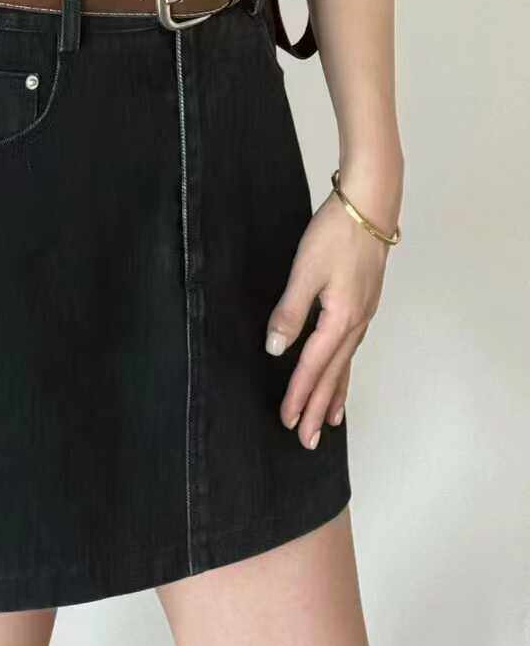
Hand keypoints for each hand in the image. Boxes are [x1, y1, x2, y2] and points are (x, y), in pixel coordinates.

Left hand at [264, 174, 395, 449]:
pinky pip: (352, 347)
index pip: (314, 366)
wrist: (370, 205)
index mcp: (341, 318)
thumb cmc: (336, 234)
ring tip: (327, 420)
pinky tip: (340, 371)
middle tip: (306, 439)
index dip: (298, 395)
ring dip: (333, 392)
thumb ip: (290, 311)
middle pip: (333, 374)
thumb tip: (275, 349)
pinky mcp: (364, 302)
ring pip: (345, 363)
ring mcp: (363, 313)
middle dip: (317, 407)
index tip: (287, 421)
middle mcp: (356, 322)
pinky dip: (344, 368)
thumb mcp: (305, 271)